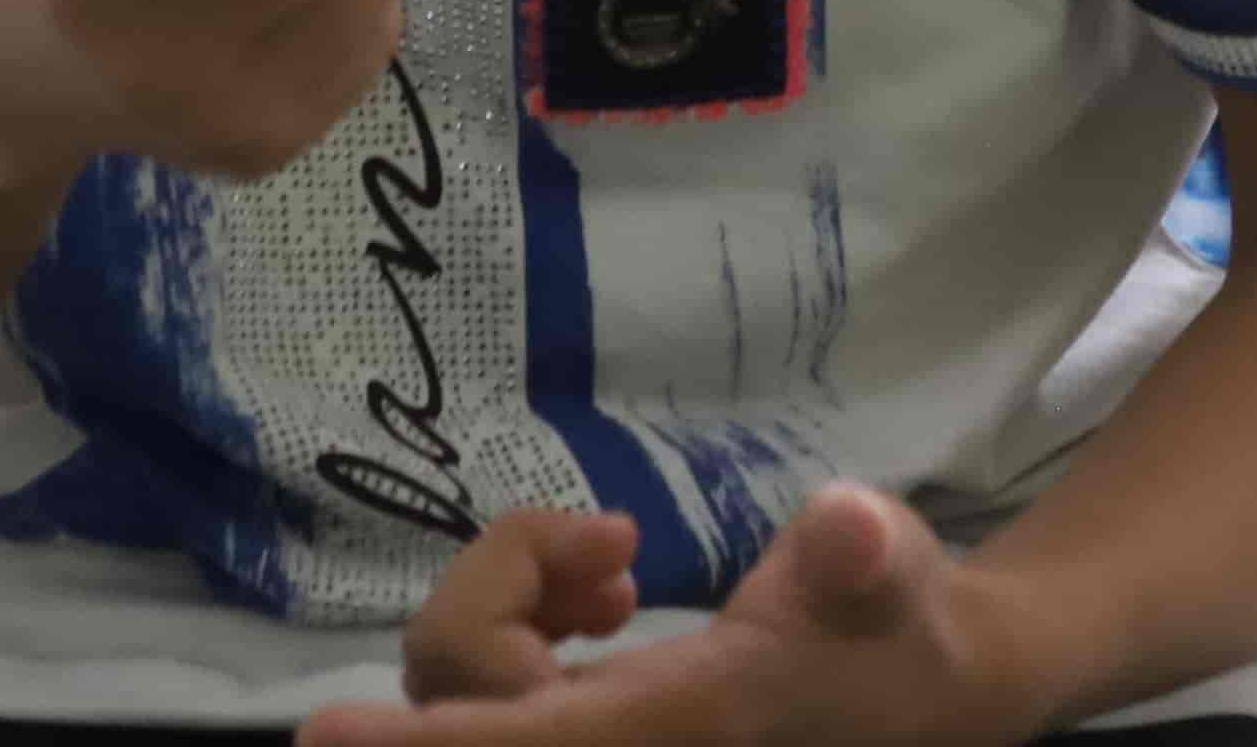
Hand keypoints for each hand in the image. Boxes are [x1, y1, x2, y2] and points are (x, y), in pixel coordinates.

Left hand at [297, 484, 1038, 746]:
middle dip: (499, 592)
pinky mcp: (581, 725)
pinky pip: (488, 683)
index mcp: (674, 736)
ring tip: (610, 558)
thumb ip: (867, 557)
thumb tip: (849, 530)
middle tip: (609, 541)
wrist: (930, 689)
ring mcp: (592, 742)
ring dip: (511, 597)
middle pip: (463, 689)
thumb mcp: (899, 579)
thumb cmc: (906, 632)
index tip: (326, 738)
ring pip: (463, 681)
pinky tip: (598, 594)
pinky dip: (519, 618)